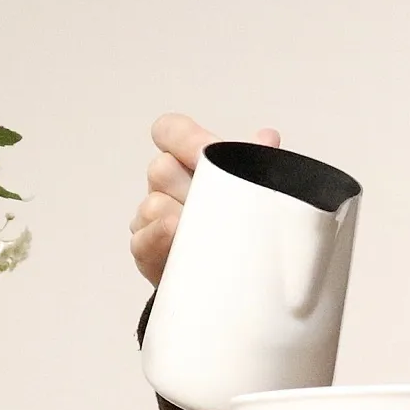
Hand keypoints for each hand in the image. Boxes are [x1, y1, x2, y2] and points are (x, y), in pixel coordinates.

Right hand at [129, 114, 279, 284]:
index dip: (185, 138)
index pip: (170, 131)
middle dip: (190, 184)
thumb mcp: (253, 192)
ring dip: (182, 216)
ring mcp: (151, 217)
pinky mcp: (146, 250)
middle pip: (161, 168)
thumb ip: (257, 164)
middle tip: (220, 201)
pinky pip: (142, 240)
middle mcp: (165, 184)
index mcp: (187, 161)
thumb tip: (267, 137)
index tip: (207, 152)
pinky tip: (178, 236)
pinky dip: (160, 237)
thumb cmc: (239, 225)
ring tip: (209, 230)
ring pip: (154, 205)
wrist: (232, 278)